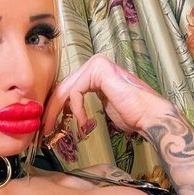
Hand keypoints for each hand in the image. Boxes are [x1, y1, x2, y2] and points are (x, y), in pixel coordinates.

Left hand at [42, 54, 171, 138]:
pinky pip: (75, 93)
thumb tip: (65, 113)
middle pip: (62, 88)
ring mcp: (97, 65)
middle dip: (50, 111)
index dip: (54, 108)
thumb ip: (83, 105)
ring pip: (64, 90)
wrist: (150, 116)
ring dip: (56, 113)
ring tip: (53, 129)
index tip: (48, 126)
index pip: (66, 89)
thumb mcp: (101, 109)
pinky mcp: (98, 70)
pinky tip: (85, 123)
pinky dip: (77, 110)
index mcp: (95, 73)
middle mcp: (95, 65)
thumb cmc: (132, 115)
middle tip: (43, 130)